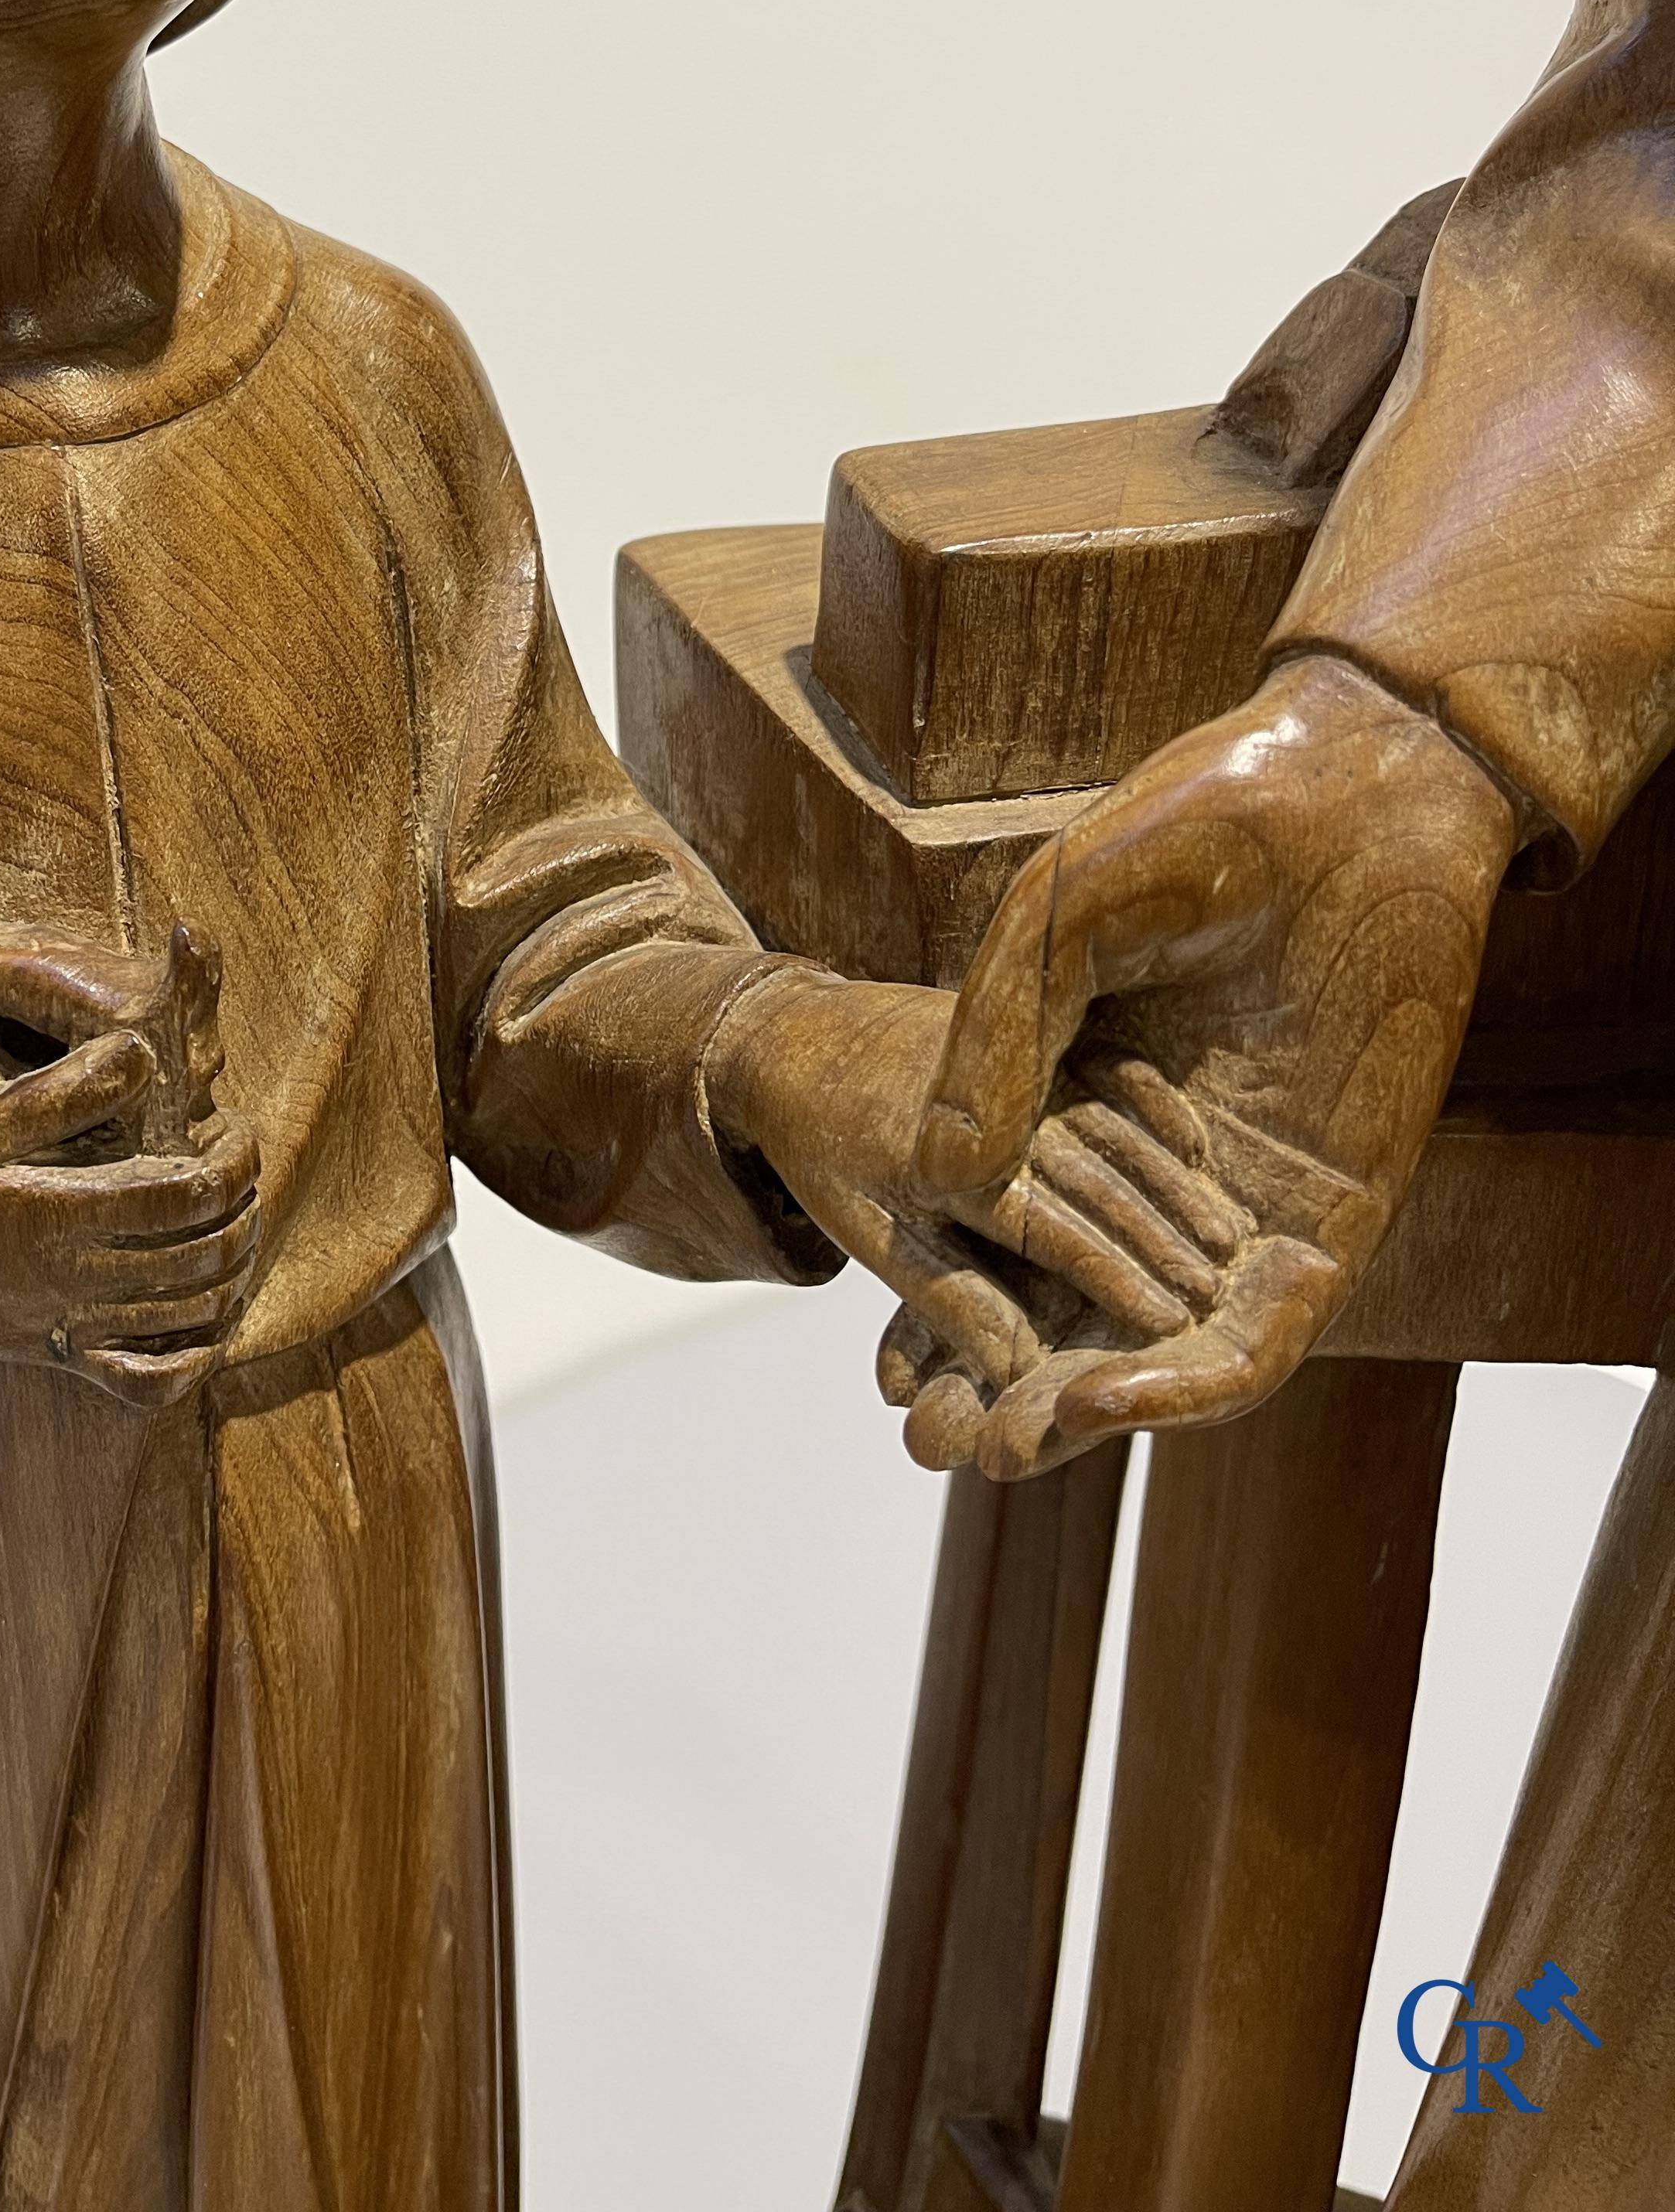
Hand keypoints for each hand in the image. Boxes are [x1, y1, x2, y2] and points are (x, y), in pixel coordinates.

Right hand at [0, 1030, 261, 1407]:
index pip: (186, 1194)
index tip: (234, 1133)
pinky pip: (148, 1385)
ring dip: (233, 1273)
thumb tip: (143, 1054)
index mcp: (55, 1217)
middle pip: (203, 1256)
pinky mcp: (58, 1360)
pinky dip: (194, 1358)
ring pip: (190, 1318)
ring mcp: (69, 1330)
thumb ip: (61, 1095)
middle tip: (240, 1175)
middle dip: (243, 1211)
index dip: (233, 1162)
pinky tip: (204, 1320)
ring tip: (234, 1226)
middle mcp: (71, 1283)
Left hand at [702, 967, 1193, 1468]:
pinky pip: (1107, 1061)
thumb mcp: (878, 1236)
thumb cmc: (833, 1157)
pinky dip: (1153, 1102)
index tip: (1173, 1322)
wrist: (796, 1037)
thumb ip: (953, 1300)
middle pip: (1096, 1177)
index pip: (1048, 1227)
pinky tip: (1197, 1145)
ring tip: (1230, 1236)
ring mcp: (1013, 1053)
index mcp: (947, 1163)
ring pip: (1113, 1122)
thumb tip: (1020, 1374)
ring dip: (1173, 1180)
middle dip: (1163, 1238)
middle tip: (1222, 1294)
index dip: (1115, 1275)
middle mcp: (989, 1105)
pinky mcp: (1026, 1017)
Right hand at [903, 654, 1518, 1476]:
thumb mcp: (1049, 928)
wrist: (1349, 790)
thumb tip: (949, 1175)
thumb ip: (997, 1049)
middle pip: (1082, 1313)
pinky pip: (1260, 1336)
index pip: (1011, 1239)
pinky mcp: (1330, 1218)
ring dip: (1086, 1408)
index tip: (890, 1380)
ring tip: (1002, 1447)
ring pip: (1161, 1342)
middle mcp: (1171, 1163)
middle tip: (933, 1444)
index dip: (948, 1319)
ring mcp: (1252, 1197)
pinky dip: (1185, 1381)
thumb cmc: (1194, 826)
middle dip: (1009, 1390)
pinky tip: (1108, 1399)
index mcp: (1093, 1097)